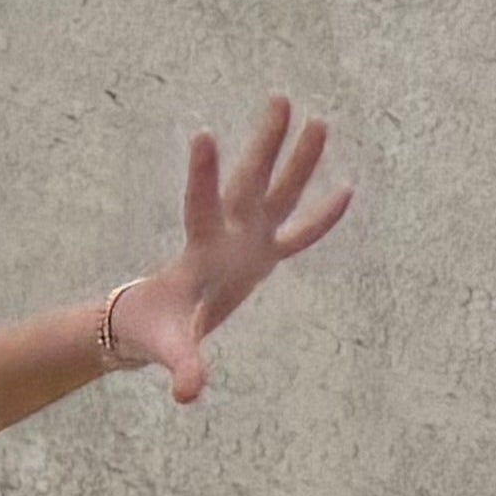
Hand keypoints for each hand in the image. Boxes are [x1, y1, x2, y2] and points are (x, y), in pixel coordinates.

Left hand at [111, 95, 352, 401]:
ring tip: (317, 119)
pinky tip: (347, 187)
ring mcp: (248, 243)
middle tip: (280, 99)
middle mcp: (227, 236)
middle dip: (265, 146)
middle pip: (249, 183)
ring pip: (278, 194)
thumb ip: (183, 366)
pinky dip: (321, 216)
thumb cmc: (151, 331)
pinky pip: (299, 234)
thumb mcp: (168, 348)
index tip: (202, 134)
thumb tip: (188, 395)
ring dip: (296, 160)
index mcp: (200, 250)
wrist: (149, 325)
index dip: (202, 174)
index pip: (201, 206)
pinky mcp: (263, 258)